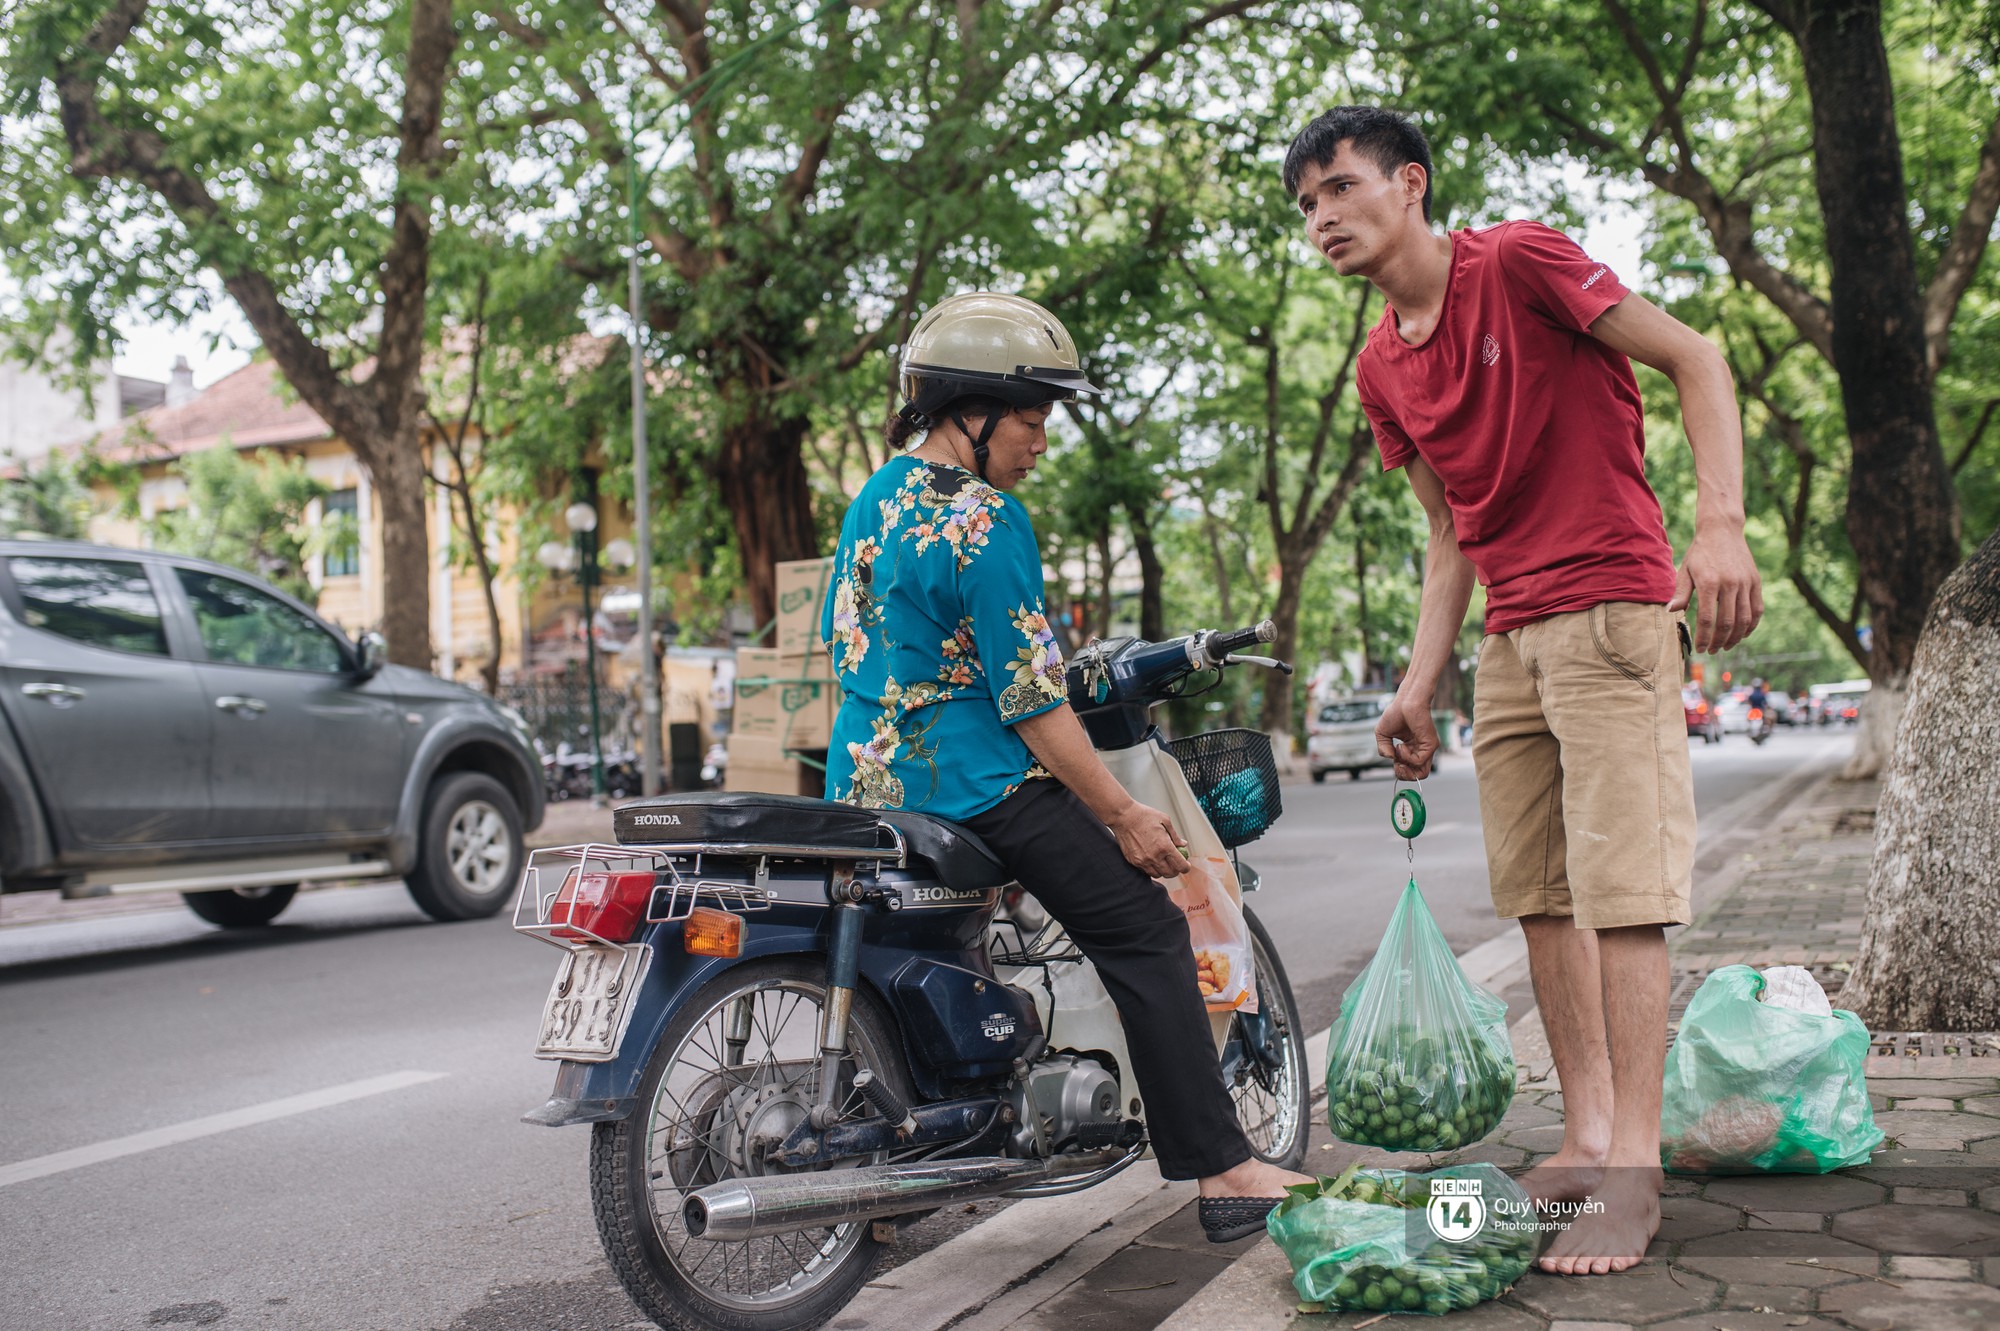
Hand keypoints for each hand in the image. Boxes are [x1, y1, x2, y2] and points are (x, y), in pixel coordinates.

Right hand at [1107, 802, 1189, 879]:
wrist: (1123, 816)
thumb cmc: (1144, 816)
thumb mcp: (1165, 821)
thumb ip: (1175, 836)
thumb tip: (1183, 844)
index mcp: (1164, 846)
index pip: (1180, 865)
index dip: (1186, 868)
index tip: (1186, 866)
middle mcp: (1154, 856)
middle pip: (1170, 873)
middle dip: (1176, 870)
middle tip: (1176, 864)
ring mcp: (1143, 860)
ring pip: (1158, 875)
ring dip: (1163, 871)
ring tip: (1164, 862)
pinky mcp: (1133, 861)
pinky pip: (1146, 871)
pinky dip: (1152, 868)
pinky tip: (1153, 860)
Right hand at [1376, 694, 1438, 780]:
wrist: (1406, 701)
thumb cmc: (1396, 713)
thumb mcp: (1382, 734)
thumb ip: (1383, 749)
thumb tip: (1390, 758)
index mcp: (1412, 748)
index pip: (1409, 769)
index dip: (1399, 769)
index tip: (1392, 758)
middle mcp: (1421, 749)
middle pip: (1417, 775)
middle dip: (1403, 774)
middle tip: (1396, 764)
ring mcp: (1427, 748)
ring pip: (1421, 773)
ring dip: (1405, 769)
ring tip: (1398, 756)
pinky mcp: (1431, 745)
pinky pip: (1418, 761)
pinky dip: (1406, 757)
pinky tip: (1401, 745)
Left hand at [1669, 523, 1763, 652]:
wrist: (1722, 530)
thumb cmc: (1699, 552)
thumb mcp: (1685, 570)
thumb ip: (1681, 592)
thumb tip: (1672, 612)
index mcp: (1709, 582)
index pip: (1708, 618)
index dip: (1705, 637)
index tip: (1701, 648)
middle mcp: (1730, 584)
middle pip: (1727, 622)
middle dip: (1719, 641)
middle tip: (1712, 650)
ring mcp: (1745, 583)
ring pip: (1744, 619)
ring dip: (1735, 637)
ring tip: (1726, 646)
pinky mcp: (1755, 581)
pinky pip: (1757, 609)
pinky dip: (1751, 625)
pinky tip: (1743, 634)